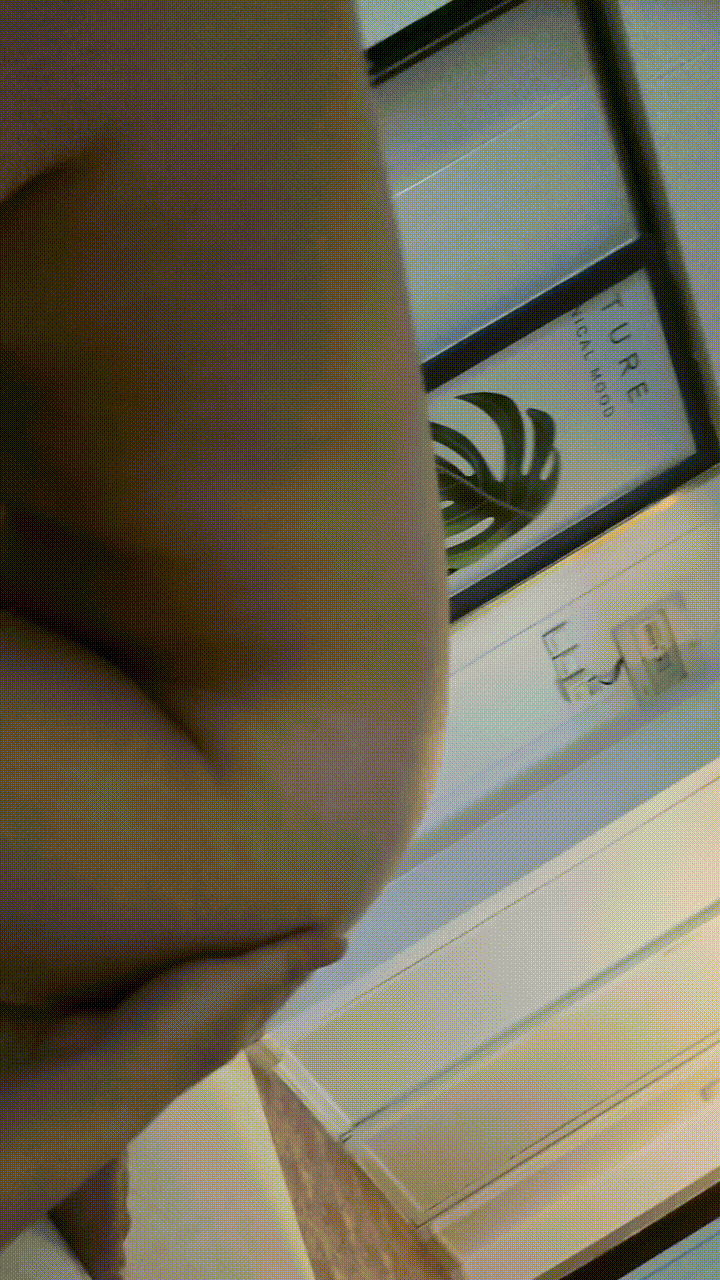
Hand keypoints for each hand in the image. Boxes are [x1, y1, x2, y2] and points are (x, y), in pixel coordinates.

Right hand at [0, 926, 346, 1273]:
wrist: (100, 1067)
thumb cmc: (183, 1023)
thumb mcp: (242, 984)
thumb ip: (285, 961)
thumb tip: (344, 943)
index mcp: (247, 1016)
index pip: (283, 977)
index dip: (297, 947)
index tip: (305, 907)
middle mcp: (214, 1020)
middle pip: (241, 977)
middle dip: (251, 942)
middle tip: (256, 890)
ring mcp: (170, 1017)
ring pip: (197, 975)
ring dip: (203, 946)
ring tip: (208, 897)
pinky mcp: (132, 1008)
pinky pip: (155, 971)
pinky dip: (162, 949)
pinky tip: (156, 924)